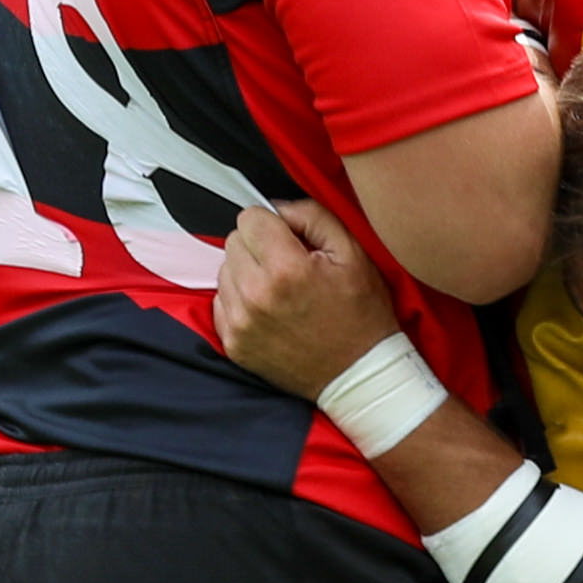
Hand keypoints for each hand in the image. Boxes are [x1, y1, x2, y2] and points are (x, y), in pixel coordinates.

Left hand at [213, 196, 398, 395]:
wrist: (359, 375)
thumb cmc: (361, 315)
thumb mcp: (353, 254)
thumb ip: (313, 216)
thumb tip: (277, 207)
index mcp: (287, 268)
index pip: (249, 218)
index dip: (272, 224)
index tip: (290, 240)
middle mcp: (256, 295)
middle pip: (233, 241)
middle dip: (258, 247)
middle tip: (288, 267)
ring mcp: (241, 323)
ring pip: (224, 271)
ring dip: (247, 274)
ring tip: (280, 292)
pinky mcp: (234, 344)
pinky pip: (222, 302)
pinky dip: (241, 302)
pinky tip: (269, 312)